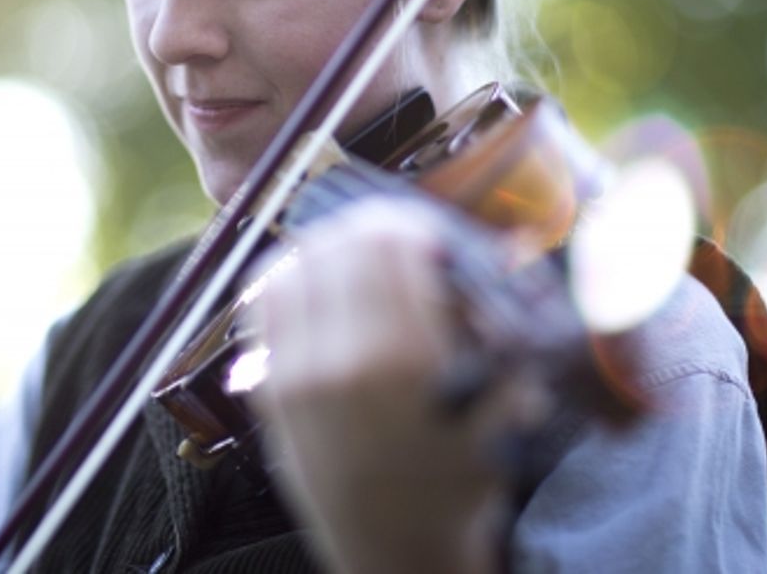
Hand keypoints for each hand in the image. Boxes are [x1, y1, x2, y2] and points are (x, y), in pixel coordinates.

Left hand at [243, 196, 528, 573]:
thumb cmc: (459, 478)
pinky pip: (264, 301)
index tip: (424, 235)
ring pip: (296, 262)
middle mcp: (345, 359)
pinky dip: (286, 275)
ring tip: (351, 254)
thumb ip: (490, 324)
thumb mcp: (502, 403)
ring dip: (326, 247)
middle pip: (340, 244)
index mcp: (409, 359)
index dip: (408, 225)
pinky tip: (311, 277)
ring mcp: (298, 372)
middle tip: (388, 237)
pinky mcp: (269, 387)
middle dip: (368, 229)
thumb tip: (491, 249)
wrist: (395, 549)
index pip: (390, 244)